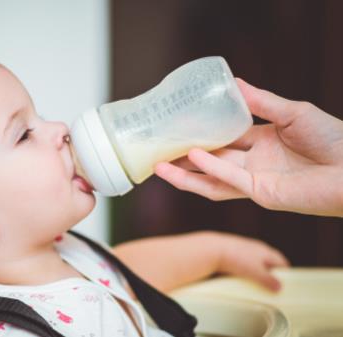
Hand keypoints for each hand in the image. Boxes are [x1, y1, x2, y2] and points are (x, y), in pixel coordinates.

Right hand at [154, 78, 342, 216]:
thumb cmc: (333, 138)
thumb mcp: (292, 112)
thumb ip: (261, 102)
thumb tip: (234, 83)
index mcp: (260, 142)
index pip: (222, 138)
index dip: (199, 134)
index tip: (176, 126)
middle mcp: (253, 163)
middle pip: (210, 161)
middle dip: (183, 158)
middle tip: (157, 149)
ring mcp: (255, 180)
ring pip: (212, 179)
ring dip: (186, 174)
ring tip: (159, 165)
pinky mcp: (261, 193)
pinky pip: (230, 181)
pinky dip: (211, 169)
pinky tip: (192, 157)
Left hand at [212, 232, 289, 290]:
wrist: (211, 249)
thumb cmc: (235, 258)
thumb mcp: (256, 272)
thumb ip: (269, 280)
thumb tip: (280, 288)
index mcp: (265, 250)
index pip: (280, 261)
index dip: (284, 273)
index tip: (286, 284)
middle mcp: (255, 248)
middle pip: (267, 263)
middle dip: (269, 274)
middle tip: (270, 287)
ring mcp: (242, 250)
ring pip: (253, 263)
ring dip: (255, 273)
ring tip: (254, 285)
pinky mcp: (230, 253)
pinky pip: (240, 264)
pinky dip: (242, 271)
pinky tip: (238, 279)